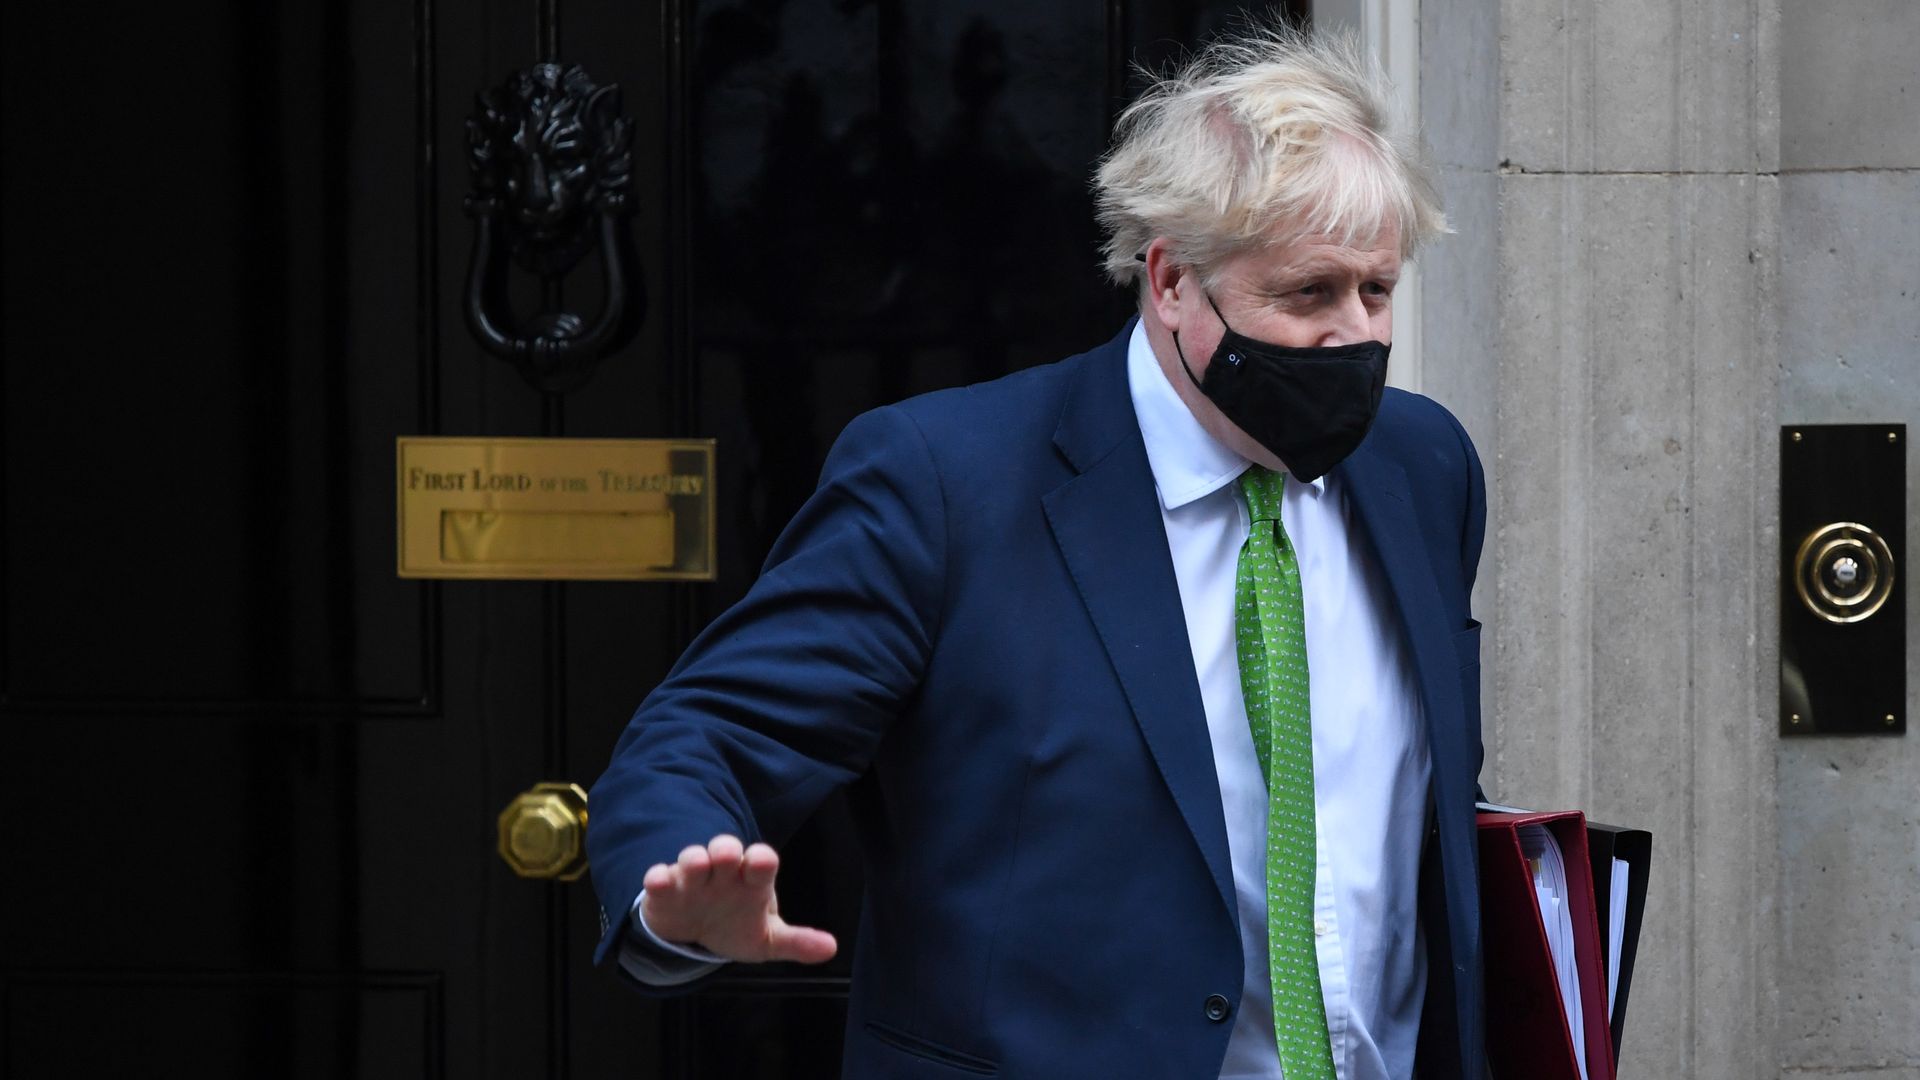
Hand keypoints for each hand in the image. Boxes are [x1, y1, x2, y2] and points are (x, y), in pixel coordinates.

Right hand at [639, 834, 837, 963]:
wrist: (695, 934)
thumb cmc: (736, 925)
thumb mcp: (767, 939)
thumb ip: (796, 942)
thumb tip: (831, 948)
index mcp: (752, 880)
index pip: (760, 861)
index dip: (761, 860)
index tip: (762, 863)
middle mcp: (723, 872)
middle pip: (725, 849)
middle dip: (726, 850)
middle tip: (726, 857)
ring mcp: (693, 878)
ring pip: (692, 858)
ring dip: (694, 859)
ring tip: (697, 866)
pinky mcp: (665, 890)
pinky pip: (659, 878)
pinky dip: (658, 877)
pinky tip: (659, 881)